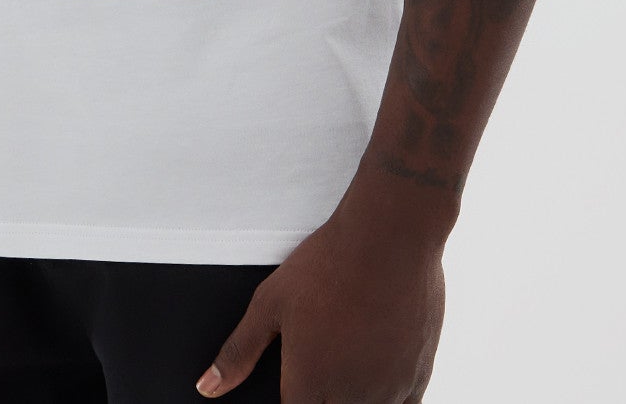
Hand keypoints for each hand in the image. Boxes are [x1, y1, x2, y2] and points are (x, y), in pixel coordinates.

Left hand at [195, 187, 446, 402]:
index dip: (290, 396)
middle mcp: (351, 399)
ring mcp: (389, 392)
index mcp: (308, 386)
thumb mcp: (270, 302)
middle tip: (322, 364)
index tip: (295, 380)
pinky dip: (388, 397)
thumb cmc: (326, 264)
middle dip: (321, 397)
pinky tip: (376, 370)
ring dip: (354, 398)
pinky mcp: (419, 378)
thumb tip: (207, 387)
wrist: (389, 238)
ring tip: (347, 360)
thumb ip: (239, 350)